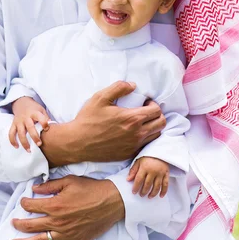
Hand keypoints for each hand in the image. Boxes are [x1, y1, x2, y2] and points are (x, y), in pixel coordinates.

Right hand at [9, 97, 49, 150]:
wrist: (21, 102)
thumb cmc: (34, 108)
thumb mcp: (41, 110)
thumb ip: (45, 118)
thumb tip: (52, 128)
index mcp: (34, 113)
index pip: (40, 117)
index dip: (44, 123)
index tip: (47, 129)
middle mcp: (26, 117)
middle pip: (30, 127)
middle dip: (34, 136)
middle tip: (39, 144)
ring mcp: (19, 121)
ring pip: (20, 133)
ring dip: (24, 142)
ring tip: (29, 150)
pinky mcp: (13, 124)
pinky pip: (11, 133)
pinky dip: (13, 140)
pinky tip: (17, 147)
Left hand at [9, 176, 123, 239]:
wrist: (112, 201)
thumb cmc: (91, 189)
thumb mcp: (69, 181)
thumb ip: (50, 186)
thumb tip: (35, 188)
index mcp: (55, 206)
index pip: (31, 206)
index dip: (24, 203)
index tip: (23, 202)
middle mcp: (57, 222)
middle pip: (31, 226)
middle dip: (18, 224)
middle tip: (12, 223)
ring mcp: (66, 234)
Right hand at [41, 81, 165, 165]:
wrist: (77, 142)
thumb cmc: (88, 119)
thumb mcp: (100, 97)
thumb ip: (118, 87)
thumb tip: (133, 85)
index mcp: (132, 118)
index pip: (157, 111)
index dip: (153, 104)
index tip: (144, 102)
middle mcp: (136, 134)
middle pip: (161, 123)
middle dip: (157, 115)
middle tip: (145, 111)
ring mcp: (133, 146)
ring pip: (156, 135)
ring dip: (153, 127)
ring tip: (141, 122)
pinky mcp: (129, 154)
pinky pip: (145, 146)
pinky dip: (145, 138)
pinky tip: (134, 133)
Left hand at [127, 157, 169, 197]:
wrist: (160, 150)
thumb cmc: (147, 156)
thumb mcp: (138, 161)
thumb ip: (133, 170)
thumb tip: (128, 179)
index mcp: (145, 167)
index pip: (139, 179)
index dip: (136, 187)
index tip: (134, 192)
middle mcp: (153, 171)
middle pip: (148, 184)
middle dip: (144, 191)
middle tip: (141, 195)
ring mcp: (160, 173)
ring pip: (157, 186)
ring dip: (153, 193)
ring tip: (149, 197)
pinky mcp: (166, 174)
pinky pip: (166, 184)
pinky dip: (164, 191)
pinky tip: (161, 196)